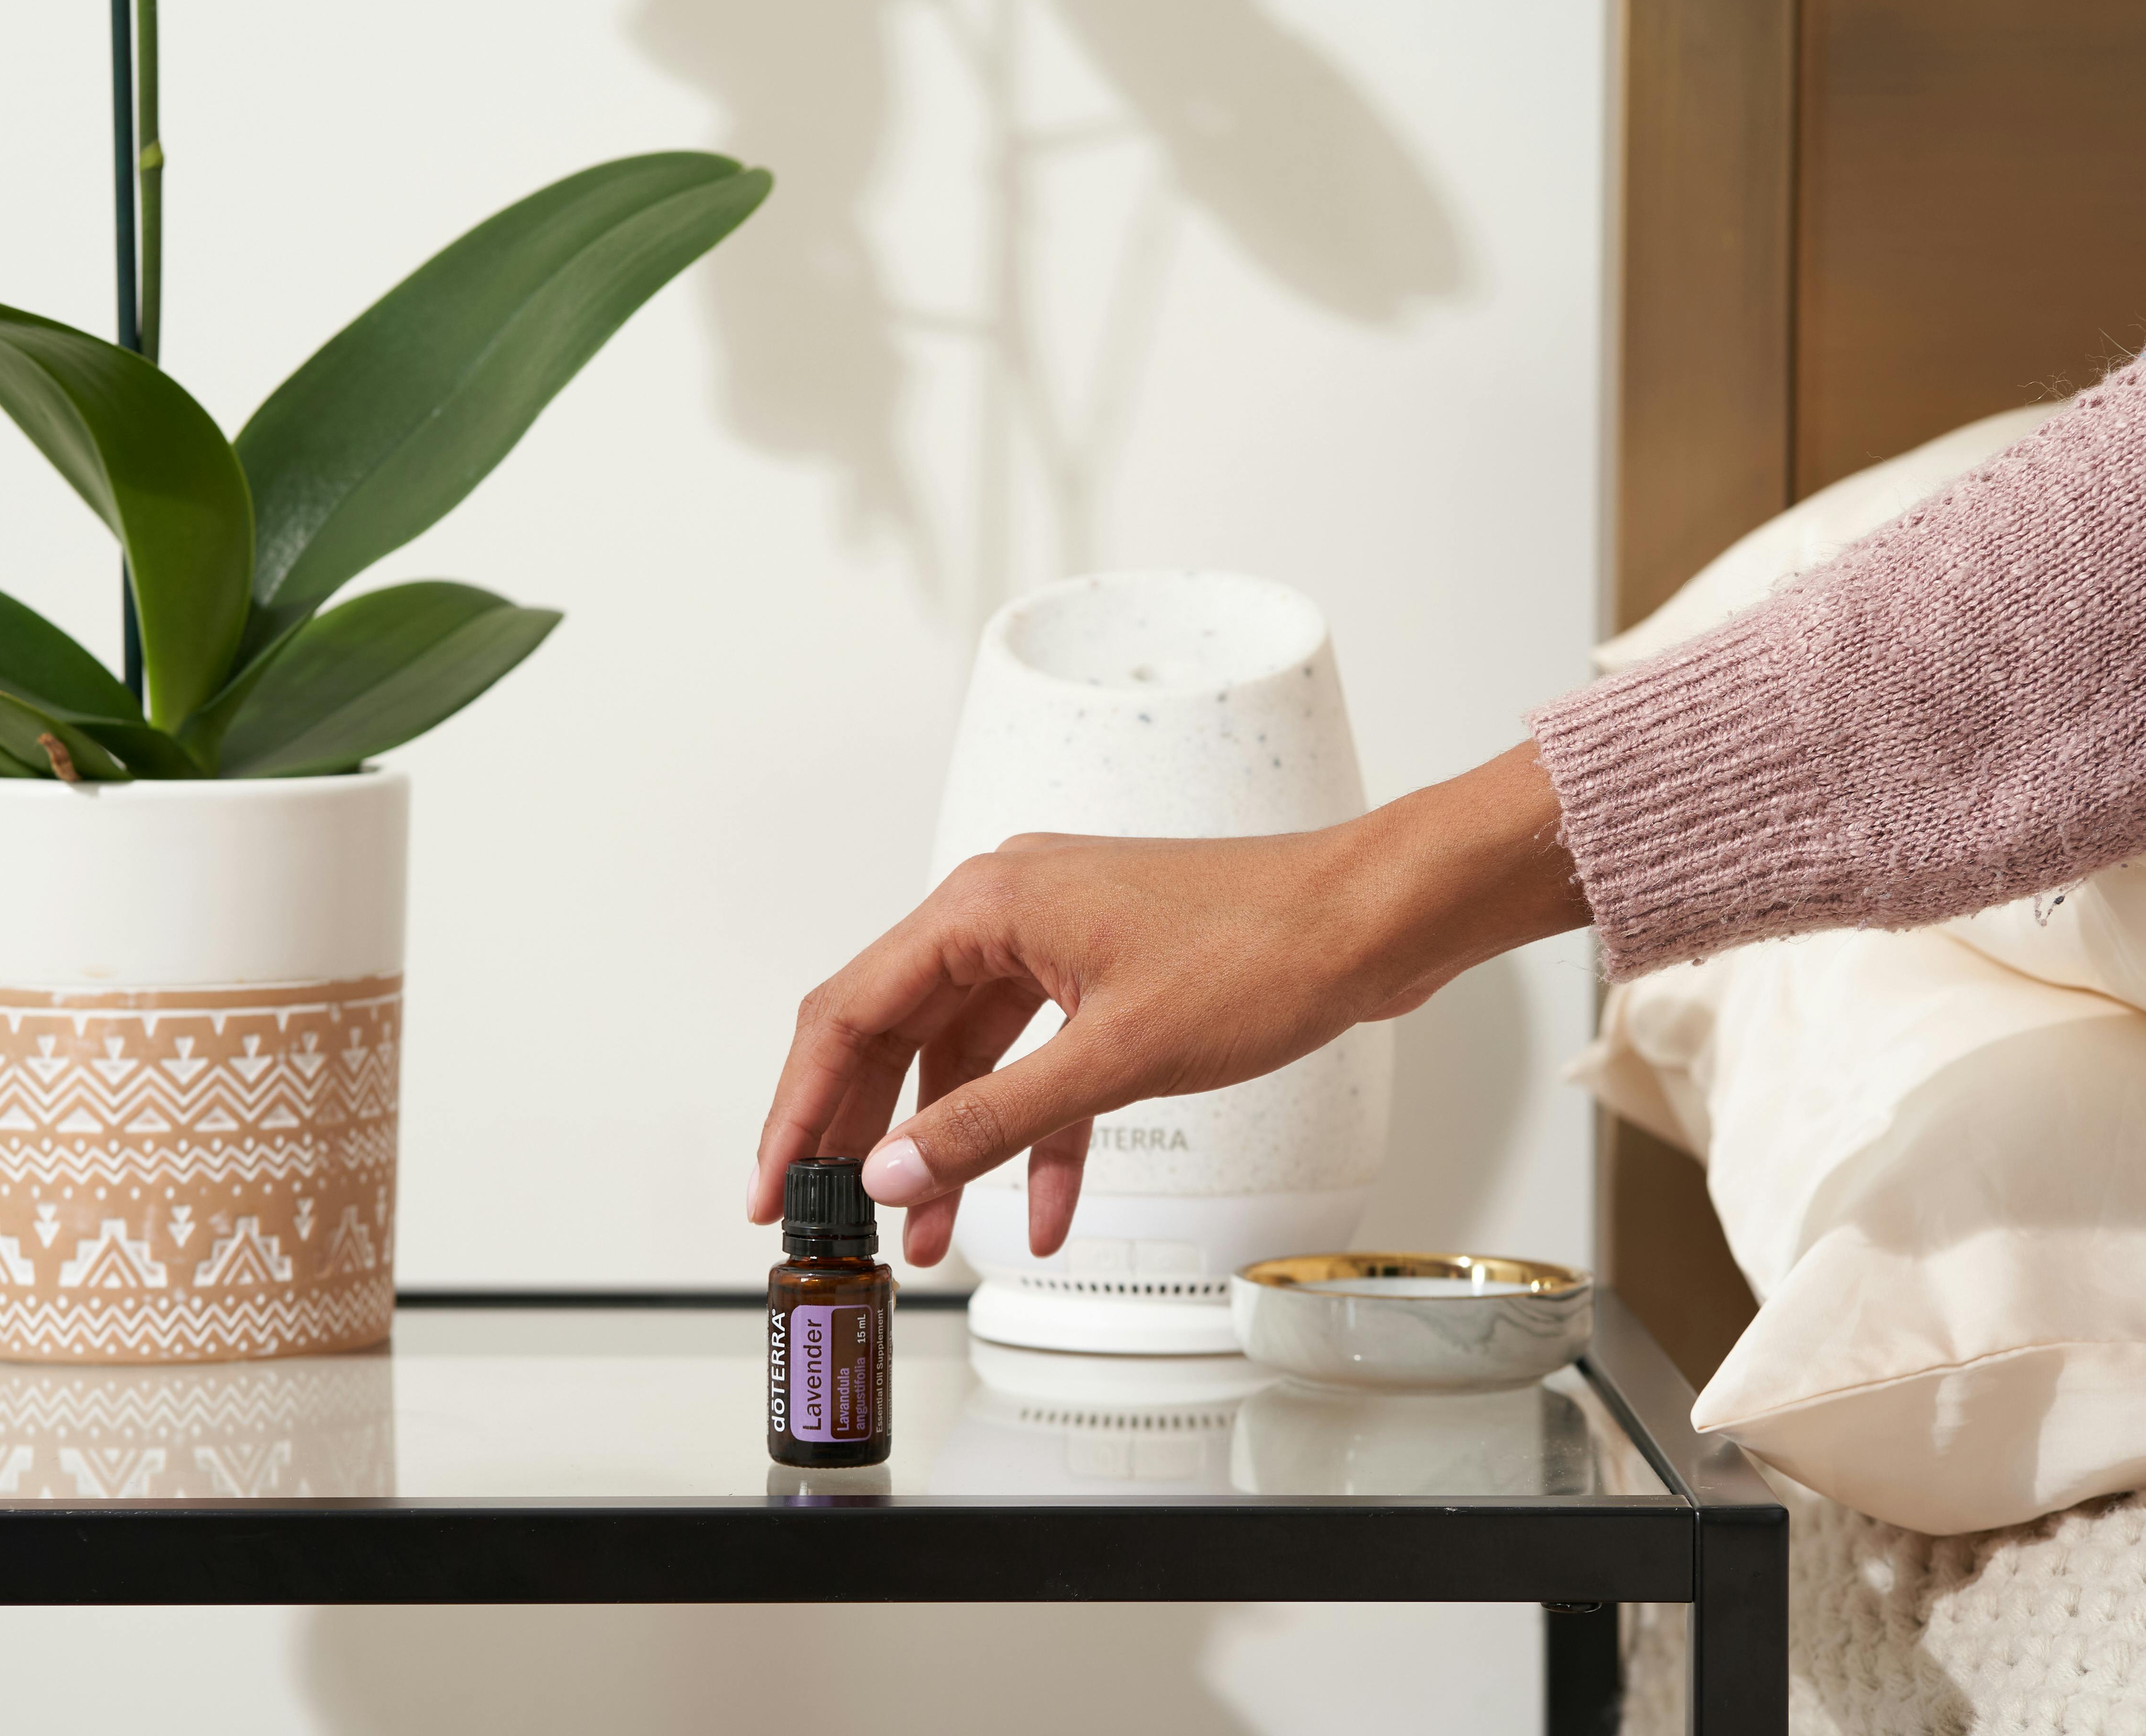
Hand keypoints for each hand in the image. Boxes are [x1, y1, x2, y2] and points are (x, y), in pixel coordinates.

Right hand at [748, 739, 1587, 1265]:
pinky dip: (1034, 1135)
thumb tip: (895, 1168)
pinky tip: (1042, 1212)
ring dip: (950, 1150)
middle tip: (833, 1220)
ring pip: (967, 1059)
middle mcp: (1007, 911)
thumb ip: (995, 1119)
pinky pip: (1039, 1063)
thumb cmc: (1265, 950)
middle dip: (866, 1137)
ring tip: (926, 1239)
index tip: (773, 1184)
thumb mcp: (1114, 1058)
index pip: (851, 1011)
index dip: (801, 1107)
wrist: (1372, 920)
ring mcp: (1056, 941)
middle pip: (896, 1035)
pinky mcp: (1102, 975)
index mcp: (986, 905)